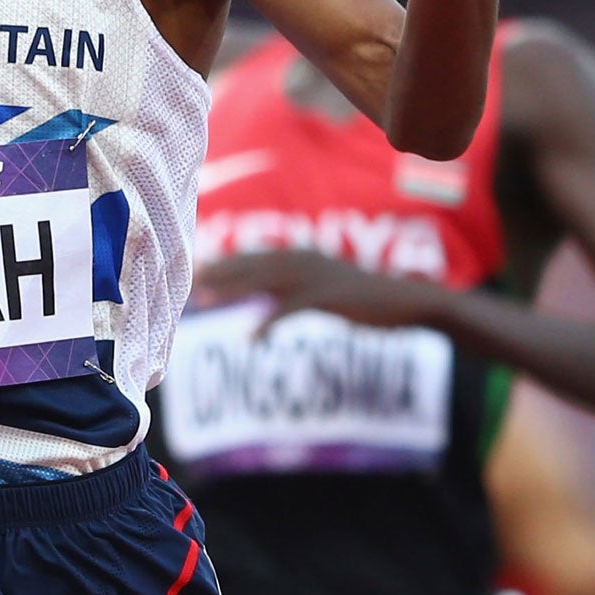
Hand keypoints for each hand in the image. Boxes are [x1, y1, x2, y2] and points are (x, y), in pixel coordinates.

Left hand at [192, 250, 435, 334]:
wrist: (407, 302)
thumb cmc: (363, 298)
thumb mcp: (323, 290)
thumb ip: (293, 290)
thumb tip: (263, 298)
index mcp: (302, 256)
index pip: (254, 257)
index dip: (224, 262)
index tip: (194, 268)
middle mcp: (305, 260)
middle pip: (252, 264)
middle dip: (219, 271)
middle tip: (187, 280)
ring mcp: (317, 276)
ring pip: (264, 280)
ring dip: (231, 288)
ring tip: (202, 298)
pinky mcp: (330, 297)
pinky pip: (291, 310)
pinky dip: (268, 322)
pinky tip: (250, 338)